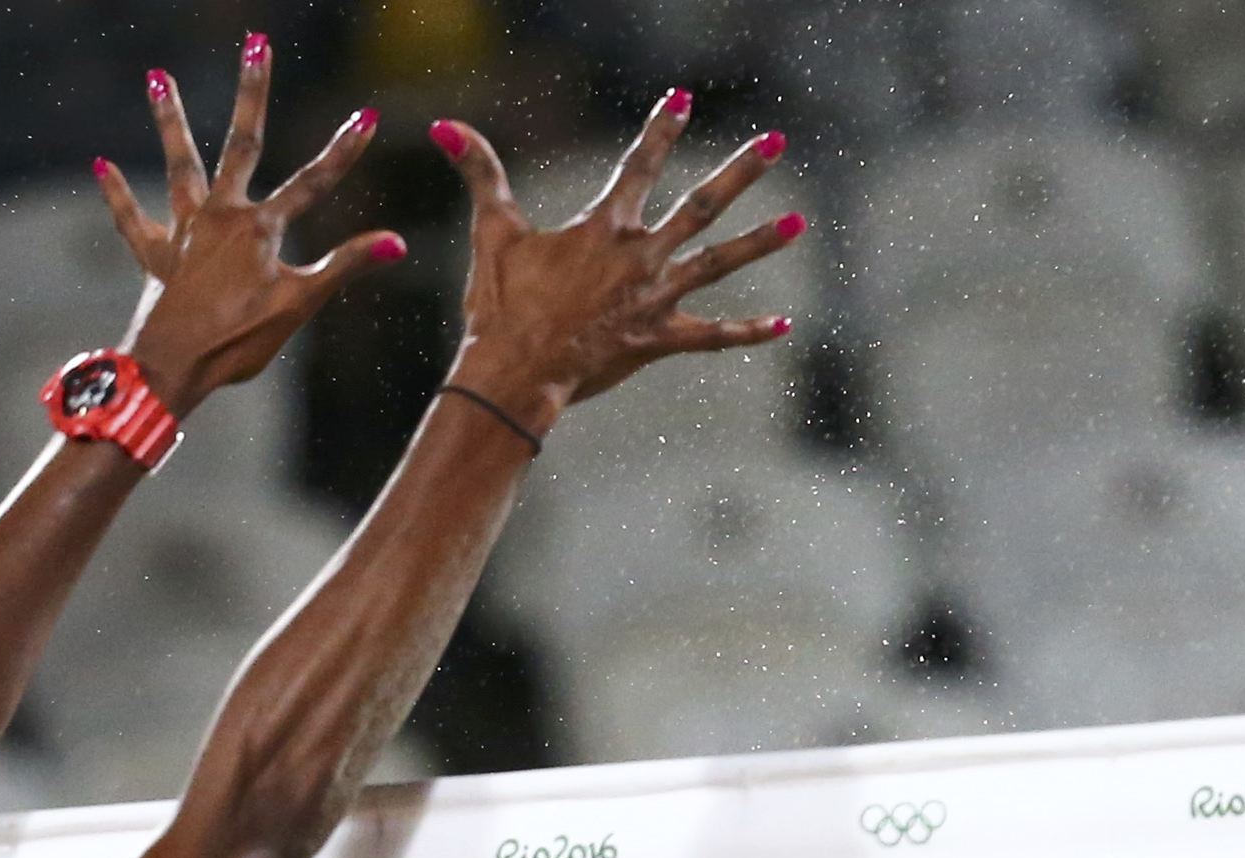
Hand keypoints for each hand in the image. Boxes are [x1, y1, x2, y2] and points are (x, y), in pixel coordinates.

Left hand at [98, 43, 403, 410]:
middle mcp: (221, 216)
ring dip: (168, 119)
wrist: (174, 367)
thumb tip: (397, 242)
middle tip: (257, 43)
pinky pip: (131, 219)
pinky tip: (100, 164)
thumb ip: (345, 266)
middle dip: (253, 91)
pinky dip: (117, 192)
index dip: (344, 152)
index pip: (313, 183)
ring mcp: (184, 231)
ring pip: (179, 164)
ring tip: (155, 75)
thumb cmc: (239, 341)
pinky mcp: (154, 255)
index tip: (367, 115)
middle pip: (242, 143)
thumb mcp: (301, 305)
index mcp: (261, 229)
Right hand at [432, 90, 804, 438]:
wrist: (515, 372)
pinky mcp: (659, 340)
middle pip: (701, 205)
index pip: (639, 163)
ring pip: (718, 263)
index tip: (685, 98)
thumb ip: (480, 173)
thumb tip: (445, 123)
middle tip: (776, 144)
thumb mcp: (493, 232)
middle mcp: (640, 256)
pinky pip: (712, 336)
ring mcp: (655, 299)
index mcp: (605, 227)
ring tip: (800, 222)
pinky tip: (784, 326)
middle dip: (740, 172)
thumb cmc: (501, 306)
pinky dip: (747, 332)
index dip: (662, 128)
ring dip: (760, 241)